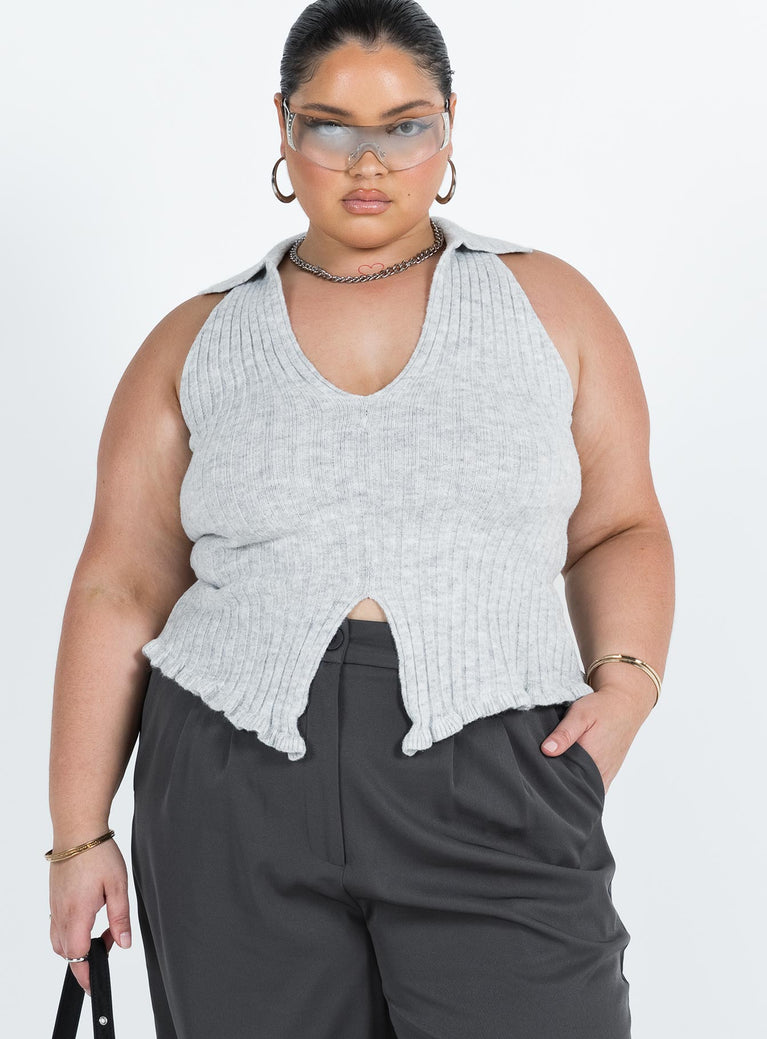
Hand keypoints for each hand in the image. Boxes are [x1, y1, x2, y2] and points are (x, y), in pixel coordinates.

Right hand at [49, 838, 131, 995]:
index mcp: (77, 913)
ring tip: (102, 926)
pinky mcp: (54, 898)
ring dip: (78, 943)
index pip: (77, 955)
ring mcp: (54, 906)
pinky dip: (71, 930)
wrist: (77, 830)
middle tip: (110, 939)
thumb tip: (124, 944)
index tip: (95, 983)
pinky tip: (89, 913)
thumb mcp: (118, 885)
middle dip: (85, 957)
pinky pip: (57, 925)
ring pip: (59, 940)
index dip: (87, 972)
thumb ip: (120, 917)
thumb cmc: (98, 853)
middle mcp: (61, 913)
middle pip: (66, 952)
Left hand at [540, 683, 654, 792]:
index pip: (564, 779)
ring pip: (583, 788)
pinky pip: (592, 786)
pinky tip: (570, 768)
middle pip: (573, 786)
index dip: (550, 775)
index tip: (537, 767)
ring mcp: (606, 776)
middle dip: (558, 780)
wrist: (625, 706)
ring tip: (557, 766)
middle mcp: (600, 774)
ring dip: (570, 781)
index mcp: (591, 760)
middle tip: (544, 767)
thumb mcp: (580, 715)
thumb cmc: (602, 709)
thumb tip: (547, 750)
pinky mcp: (608, 775)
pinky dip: (580, 780)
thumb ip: (564, 734)